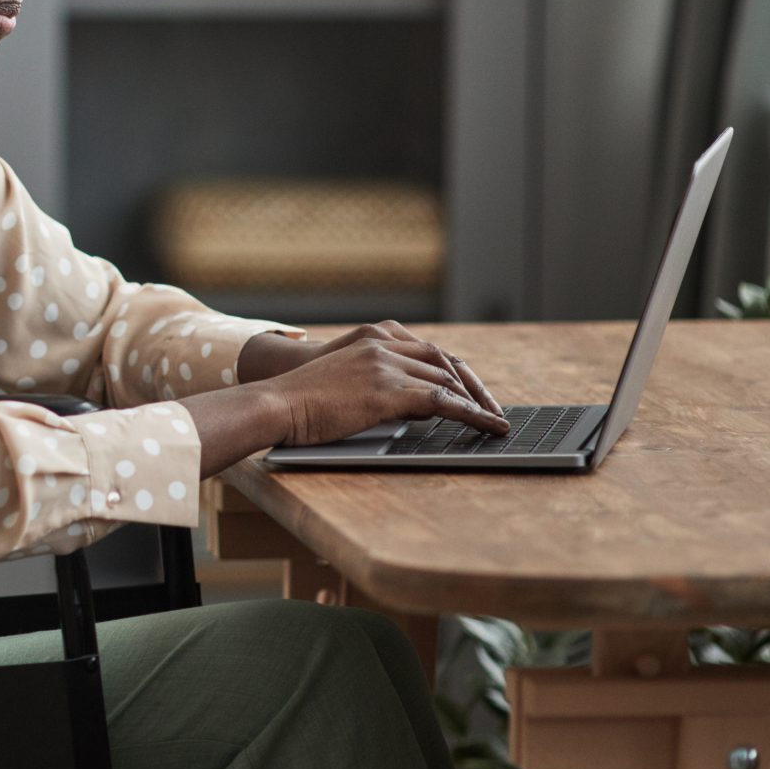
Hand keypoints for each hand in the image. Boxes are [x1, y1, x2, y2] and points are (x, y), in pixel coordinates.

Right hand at [313, 321, 504, 420]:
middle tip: (492, 410)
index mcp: (372, 342)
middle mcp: (382, 347)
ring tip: (495, 422)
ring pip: (447, 381)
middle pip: (445, 363)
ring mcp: (385, 367)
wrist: (275, 404)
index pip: (428, 352)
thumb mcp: (344, 386)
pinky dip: (471, 414)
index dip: (456, 372)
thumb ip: (379, 387)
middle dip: (474, 387)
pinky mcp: (386, 391)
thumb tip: (418, 408)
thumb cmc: (300, 404)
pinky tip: (486, 426)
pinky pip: (442, 401)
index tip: (472, 392)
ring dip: (476, 403)